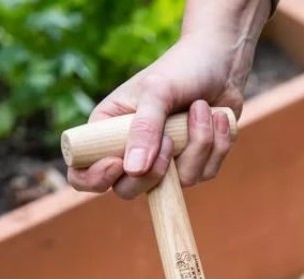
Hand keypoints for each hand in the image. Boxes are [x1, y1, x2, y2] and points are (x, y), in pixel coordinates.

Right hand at [67, 30, 248, 198]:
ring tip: (201, 108)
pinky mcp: (193, 163)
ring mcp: (163, 161)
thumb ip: (144, 129)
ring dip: (196, 145)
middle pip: (128, 190)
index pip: (82, 171)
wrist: (222, 63)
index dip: (94, 178)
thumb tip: (132, 170)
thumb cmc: (181, 69)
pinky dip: (216, 145)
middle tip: (169, 141)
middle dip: (154, 173)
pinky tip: (217, 117)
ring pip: (176, 185)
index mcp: (107, 129)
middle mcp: (132, 150)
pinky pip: (205, 173)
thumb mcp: (158, 92)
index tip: (117, 166)